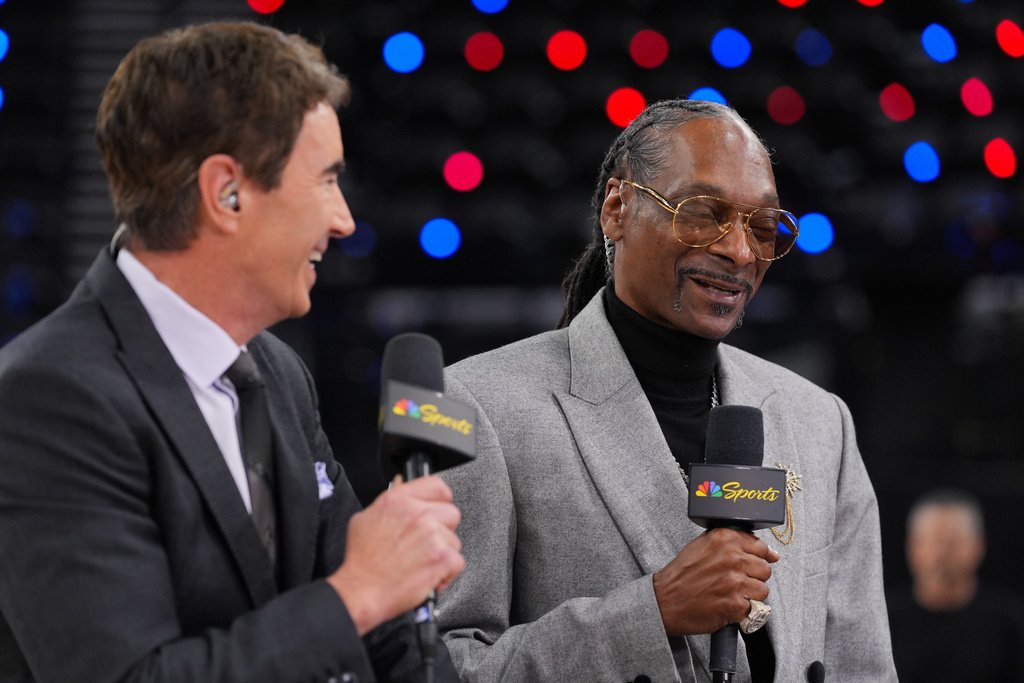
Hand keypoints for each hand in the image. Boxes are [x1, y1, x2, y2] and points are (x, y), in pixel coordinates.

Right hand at [328, 475, 464, 635]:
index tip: (438, 510)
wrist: (361, 591)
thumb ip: (390, 505)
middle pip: (451, 514)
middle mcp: (416, 513)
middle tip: (426, 545)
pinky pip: (458, 561)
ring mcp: (431, 534)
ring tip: (422, 564)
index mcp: (398, 500)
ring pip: (454, 540)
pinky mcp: (441, 557)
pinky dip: (447, 574)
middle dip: (442, 530)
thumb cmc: (362, 561)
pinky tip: (431, 576)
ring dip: (443, 554)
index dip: (440, 500)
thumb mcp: (365, 519)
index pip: (436, 486)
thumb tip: (405, 499)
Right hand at [653, 528, 779, 635]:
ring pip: (762, 590)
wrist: (665, 600)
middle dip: (753, 577)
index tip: (752, 564)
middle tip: (735, 581)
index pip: (761, 546)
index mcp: (725, 539)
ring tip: (730, 593)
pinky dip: (741, 609)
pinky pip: (753, 608)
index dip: (758, 557)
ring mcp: (735, 583)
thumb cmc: (681, 575)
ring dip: (749, 594)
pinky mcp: (735, 605)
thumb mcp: (702, 545)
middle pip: (765, 569)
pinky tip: (726, 603)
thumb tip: (769, 551)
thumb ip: (732, 543)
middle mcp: (733, 558)